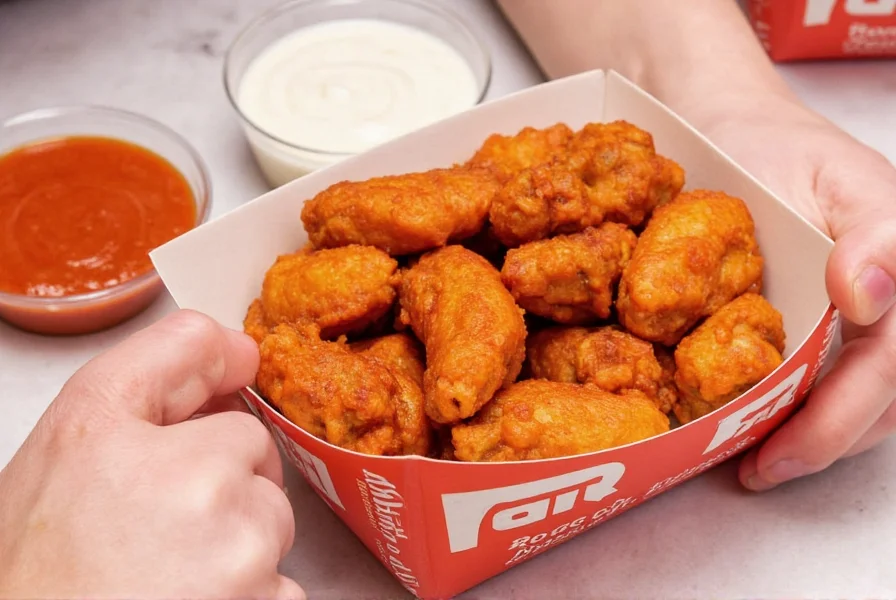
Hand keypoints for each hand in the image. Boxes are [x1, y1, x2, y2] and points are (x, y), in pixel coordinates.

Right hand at [0, 311, 303, 598]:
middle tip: (156, 535)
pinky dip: (252, 596)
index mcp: (123, 431)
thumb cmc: (38, 571)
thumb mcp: (71, 443)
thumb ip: (158, 372)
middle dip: (221, 487)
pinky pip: (284, 584)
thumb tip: (242, 349)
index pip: (216, 379)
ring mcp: (239, 554)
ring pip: (270, 522)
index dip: (201, 418)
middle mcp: (195, 483)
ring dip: (238, 546)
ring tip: (168, 580)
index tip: (179, 454)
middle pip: (254, 459)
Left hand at [700, 95, 895, 490]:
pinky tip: (743, 426)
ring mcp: (845, 317)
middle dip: (825, 441)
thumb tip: (865, 300)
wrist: (720, 126)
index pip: (890, 365)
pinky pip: (804, 379)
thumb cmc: (775, 143)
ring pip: (850, 401)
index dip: (845, 415)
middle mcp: (882, 306)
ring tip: (751, 463)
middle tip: (760, 470)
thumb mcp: (837, 173)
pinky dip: (782, 411)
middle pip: (878, 398)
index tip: (785, 451)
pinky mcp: (798, 323)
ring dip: (807, 439)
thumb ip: (879, 231)